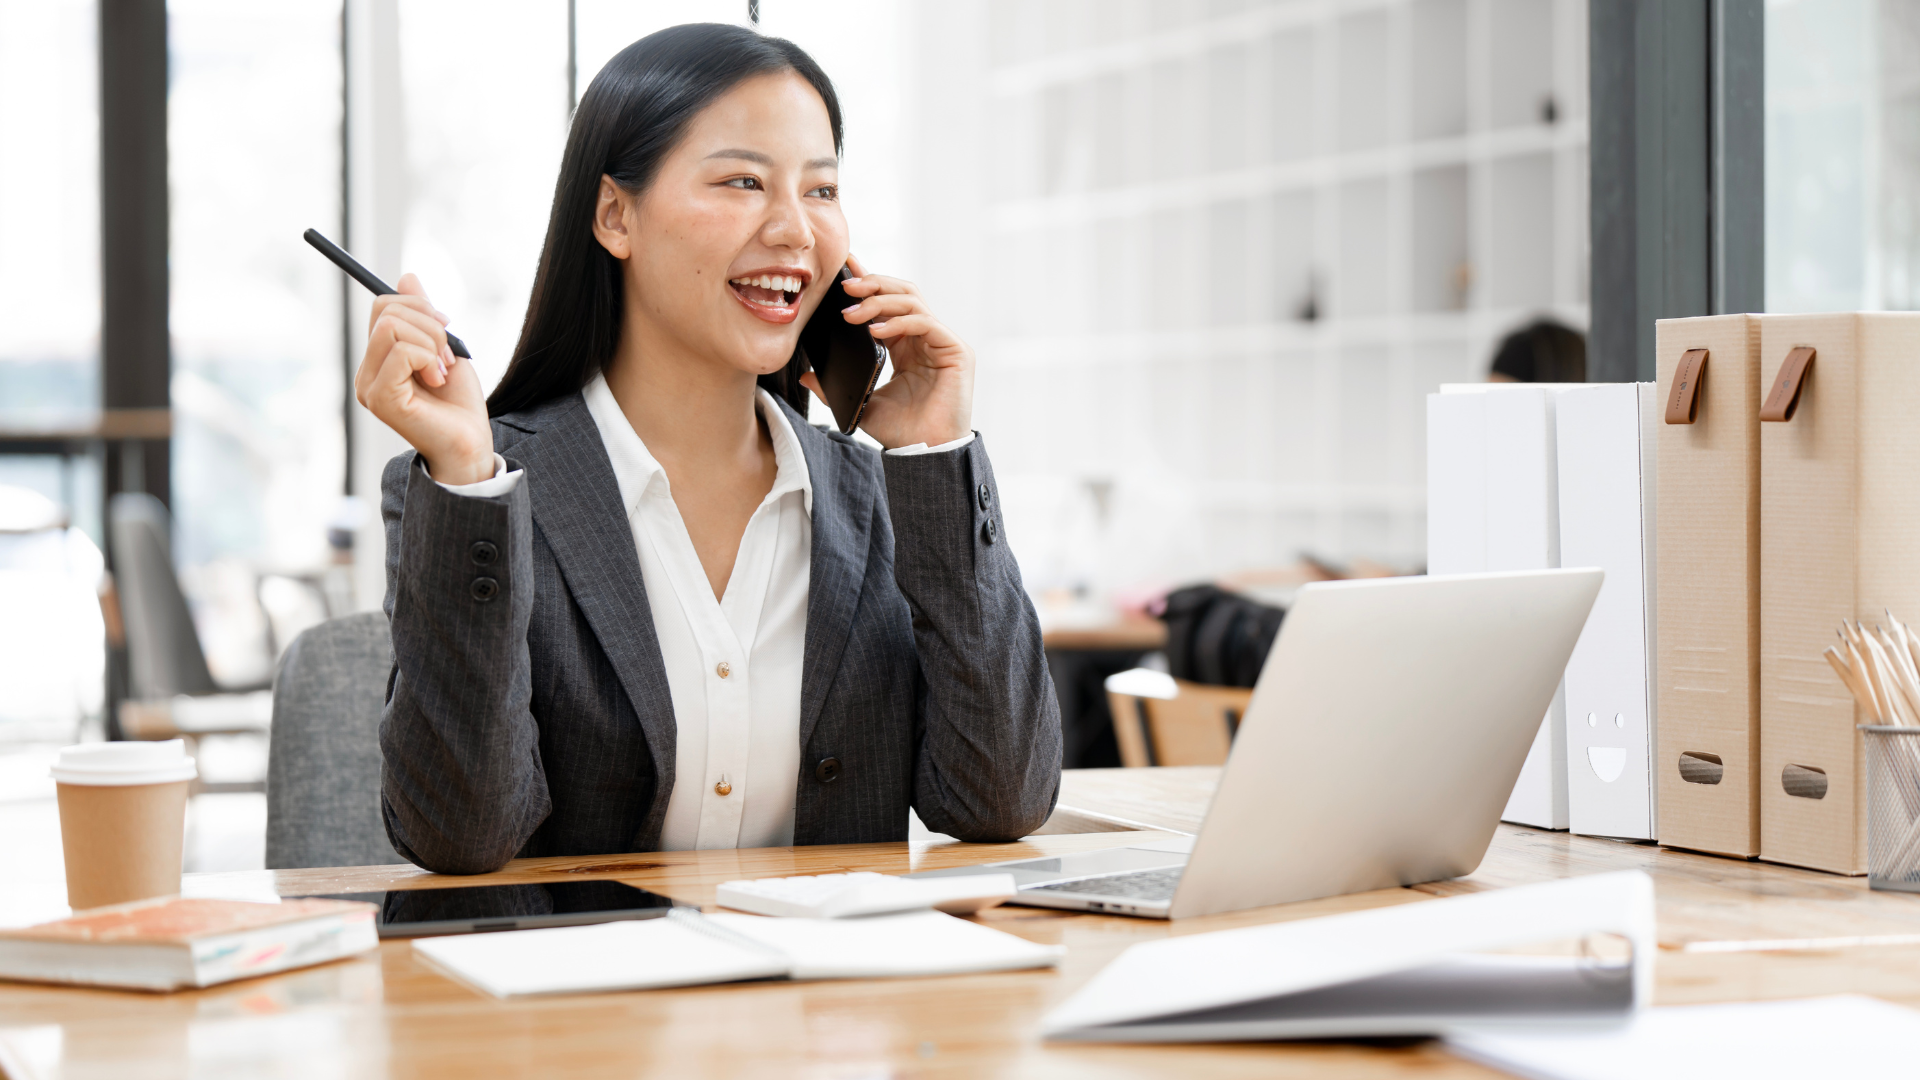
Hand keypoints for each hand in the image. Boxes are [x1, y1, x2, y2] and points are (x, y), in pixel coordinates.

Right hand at [353, 274, 494, 484]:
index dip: (418, 307)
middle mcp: (366, 373)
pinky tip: (437, 380)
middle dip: (428, 323)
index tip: (446, 326)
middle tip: (447, 353)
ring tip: (442, 370)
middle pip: (385, 310)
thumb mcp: (444, 348)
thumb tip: (407, 277)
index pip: (382, 307)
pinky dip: (428, 358)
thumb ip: (424, 317)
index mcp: (378, 361)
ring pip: (392, 328)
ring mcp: (369, 386)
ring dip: (431, 343)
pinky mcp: (380, 398)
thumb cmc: (459, 403)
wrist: (470, 443)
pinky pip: (402, 352)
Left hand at [800, 254, 972, 448]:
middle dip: (873, 284)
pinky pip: (925, 322)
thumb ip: (834, 388)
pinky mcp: (956, 350)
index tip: (844, 268)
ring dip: (879, 301)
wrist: (925, 454)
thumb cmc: (901, 431)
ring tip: (852, 312)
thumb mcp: (860, 403)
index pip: (887, 303)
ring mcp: (942, 342)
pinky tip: (874, 331)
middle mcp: (925, 338)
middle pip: (902, 292)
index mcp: (905, 346)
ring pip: (912, 301)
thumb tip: (805, 375)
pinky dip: (898, 322)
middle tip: (844, 287)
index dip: (868, 282)